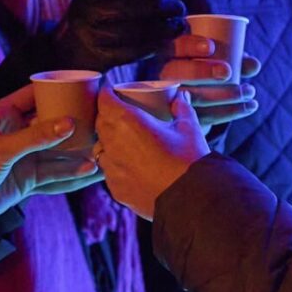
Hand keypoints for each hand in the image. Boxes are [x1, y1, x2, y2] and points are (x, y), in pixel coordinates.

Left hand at [0, 85, 106, 230]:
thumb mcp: (1, 150)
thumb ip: (36, 137)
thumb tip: (69, 123)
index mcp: (3, 115)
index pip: (34, 94)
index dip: (58, 90)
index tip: (83, 88)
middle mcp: (15, 132)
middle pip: (51, 123)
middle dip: (75, 124)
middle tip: (100, 122)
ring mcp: (23, 156)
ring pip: (56, 151)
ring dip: (78, 152)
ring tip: (102, 151)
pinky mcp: (27, 178)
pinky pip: (54, 174)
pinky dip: (71, 174)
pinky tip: (90, 172)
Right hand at [53, 0, 187, 69]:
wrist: (64, 59)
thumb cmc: (89, 27)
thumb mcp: (92, 5)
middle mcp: (86, 17)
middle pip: (129, 9)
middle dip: (160, 7)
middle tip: (178, 8)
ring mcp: (91, 39)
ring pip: (133, 32)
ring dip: (161, 29)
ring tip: (177, 25)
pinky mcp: (100, 59)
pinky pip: (130, 53)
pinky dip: (151, 47)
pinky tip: (163, 43)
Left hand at [95, 83, 208, 219]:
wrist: (191, 200)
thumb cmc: (189, 159)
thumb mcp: (189, 127)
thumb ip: (182, 107)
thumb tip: (181, 96)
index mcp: (127, 121)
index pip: (104, 99)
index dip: (107, 92)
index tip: (113, 91)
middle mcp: (112, 143)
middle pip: (100, 123)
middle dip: (107, 115)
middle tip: (121, 113)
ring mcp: (111, 168)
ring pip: (101, 149)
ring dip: (108, 141)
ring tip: (124, 140)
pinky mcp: (115, 188)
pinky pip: (109, 171)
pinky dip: (116, 165)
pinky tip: (130, 165)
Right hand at [156, 38, 260, 128]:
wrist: (188, 96)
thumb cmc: (207, 67)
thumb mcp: (216, 59)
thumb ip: (234, 58)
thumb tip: (254, 65)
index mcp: (170, 54)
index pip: (175, 47)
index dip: (190, 46)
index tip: (211, 47)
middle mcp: (165, 75)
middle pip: (176, 73)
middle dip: (202, 72)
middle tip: (227, 72)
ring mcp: (172, 100)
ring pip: (193, 98)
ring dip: (226, 95)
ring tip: (250, 91)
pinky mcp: (184, 118)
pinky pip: (205, 117)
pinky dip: (231, 112)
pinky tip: (249, 107)